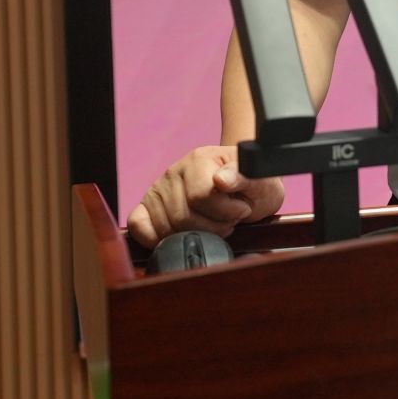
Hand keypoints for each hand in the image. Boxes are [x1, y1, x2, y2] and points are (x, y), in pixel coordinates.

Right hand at [127, 144, 285, 247]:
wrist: (245, 188)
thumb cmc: (252, 184)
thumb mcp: (259, 179)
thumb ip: (243, 177)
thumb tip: (221, 180)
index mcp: (199, 159)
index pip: (201, 196)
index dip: (226, 212)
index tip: (242, 209)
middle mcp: (174, 171)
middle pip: (183, 217)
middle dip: (213, 227)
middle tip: (229, 220)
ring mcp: (158, 189)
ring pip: (167, 228)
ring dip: (196, 235)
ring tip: (214, 224)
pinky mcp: (147, 206)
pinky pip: (138, 225)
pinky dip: (157, 239)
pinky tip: (181, 236)